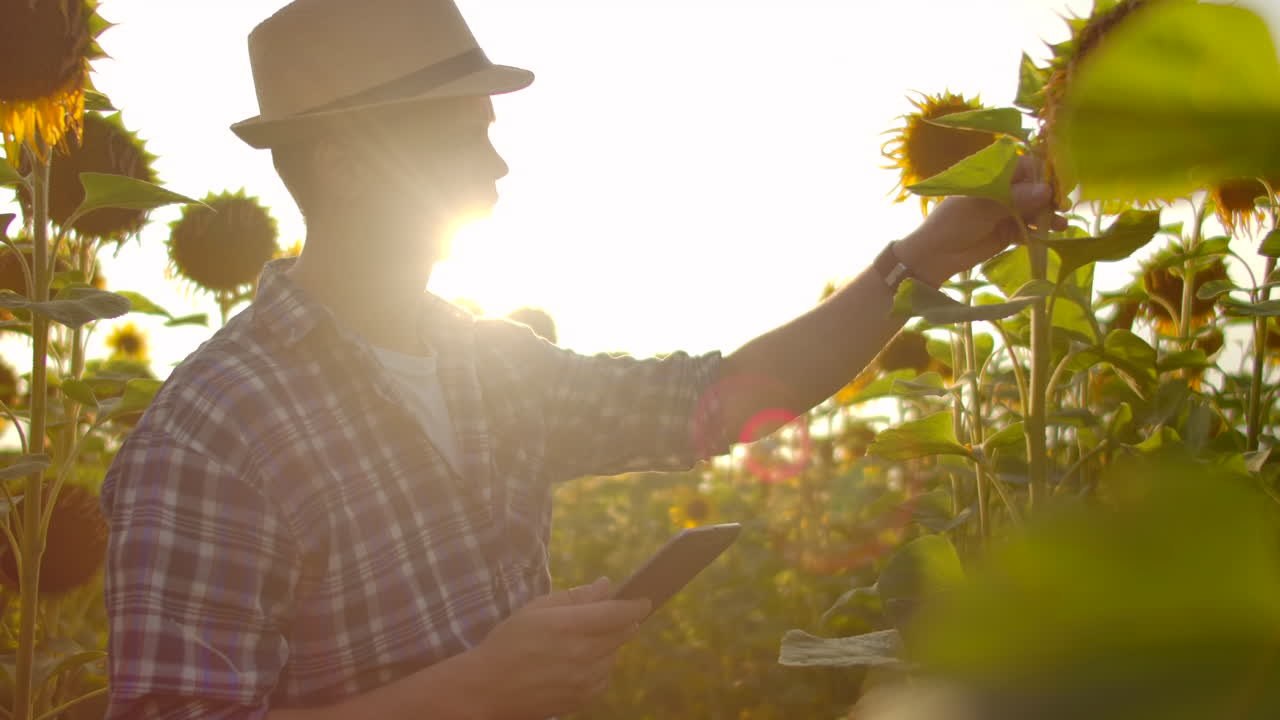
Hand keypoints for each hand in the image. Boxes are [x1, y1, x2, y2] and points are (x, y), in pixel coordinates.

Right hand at [468, 577, 650, 719]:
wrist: (488, 688)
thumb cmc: (509, 642)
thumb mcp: (537, 609)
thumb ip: (575, 597)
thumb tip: (605, 585)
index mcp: (569, 626)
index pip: (617, 613)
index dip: (635, 605)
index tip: (644, 600)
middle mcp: (581, 654)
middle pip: (622, 634)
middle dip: (623, 622)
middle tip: (613, 615)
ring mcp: (584, 680)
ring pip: (614, 656)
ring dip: (609, 644)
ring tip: (583, 641)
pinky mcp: (582, 698)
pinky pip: (605, 677)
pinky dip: (600, 666)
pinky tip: (579, 662)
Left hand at [894, 155, 1067, 286]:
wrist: (935, 256)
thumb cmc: (952, 223)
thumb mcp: (981, 207)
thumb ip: (1014, 198)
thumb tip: (1046, 191)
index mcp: (993, 174)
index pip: (1025, 166)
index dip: (1044, 173)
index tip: (1058, 185)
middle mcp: (1003, 190)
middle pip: (1035, 188)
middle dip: (1051, 196)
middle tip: (1062, 207)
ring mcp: (1007, 211)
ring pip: (1036, 209)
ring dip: (1049, 216)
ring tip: (1060, 225)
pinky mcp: (1009, 232)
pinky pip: (1031, 228)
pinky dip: (1041, 231)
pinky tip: (1051, 235)